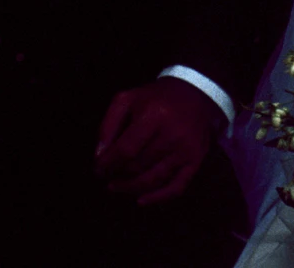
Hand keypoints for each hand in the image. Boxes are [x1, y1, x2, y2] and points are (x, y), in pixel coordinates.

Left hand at [95, 77, 224, 204]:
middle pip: (138, 166)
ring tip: (117, 187)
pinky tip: (141, 200)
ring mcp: (186, 150)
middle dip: (117, 175)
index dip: (108, 164)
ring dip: (131, 188)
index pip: (126, 150)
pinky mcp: (196, 160)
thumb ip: (109, 125)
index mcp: (154, 115)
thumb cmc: (155, 98)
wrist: (194, 93)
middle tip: (107, 177)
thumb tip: (100, 157)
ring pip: (153, 179)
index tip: (98, 170)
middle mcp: (173, 134)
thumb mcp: (127, 99)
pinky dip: (158, 198)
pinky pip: (177, 187)